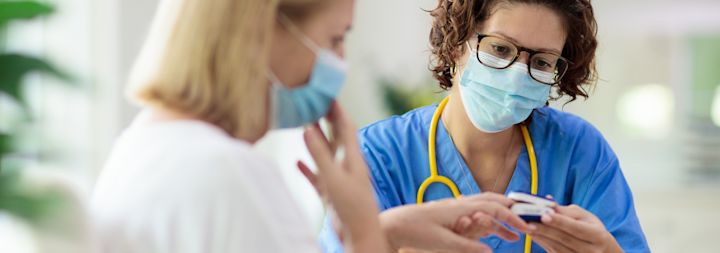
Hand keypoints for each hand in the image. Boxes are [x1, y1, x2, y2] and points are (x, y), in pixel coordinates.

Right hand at [301, 102, 388, 251]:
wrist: (359, 236)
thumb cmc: (352, 207)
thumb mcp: (334, 177)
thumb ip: (320, 153)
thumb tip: (307, 128)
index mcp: (353, 157)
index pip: (345, 126)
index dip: (337, 109)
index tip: (327, 92)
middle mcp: (347, 166)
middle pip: (335, 137)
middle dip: (325, 119)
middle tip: (314, 101)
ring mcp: (338, 180)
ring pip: (325, 155)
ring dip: (315, 140)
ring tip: (303, 124)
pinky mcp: (330, 193)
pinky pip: (316, 176)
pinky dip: (307, 167)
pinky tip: (296, 161)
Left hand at [381, 193, 528, 252]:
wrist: (394, 225)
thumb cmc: (416, 231)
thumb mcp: (442, 242)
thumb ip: (467, 245)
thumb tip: (490, 250)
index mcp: (460, 207)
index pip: (494, 208)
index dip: (512, 218)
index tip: (526, 228)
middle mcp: (460, 203)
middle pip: (493, 200)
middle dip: (512, 209)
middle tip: (529, 219)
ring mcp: (455, 207)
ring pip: (485, 205)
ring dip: (502, 215)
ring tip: (517, 231)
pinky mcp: (450, 214)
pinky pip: (476, 213)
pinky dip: (489, 220)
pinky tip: (495, 231)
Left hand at [528, 204, 622, 252]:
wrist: (603, 252)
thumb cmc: (593, 229)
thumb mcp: (585, 217)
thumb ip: (566, 211)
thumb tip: (548, 202)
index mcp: (598, 236)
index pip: (576, 228)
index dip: (560, 222)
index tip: (544, 215)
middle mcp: (590, 250)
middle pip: (564, 239)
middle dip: (545, 229)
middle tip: (528, 220)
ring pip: (556, 247)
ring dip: (540, 236)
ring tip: (526, 225)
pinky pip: (552, 251)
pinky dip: (541, 241)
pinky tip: (532, 233)